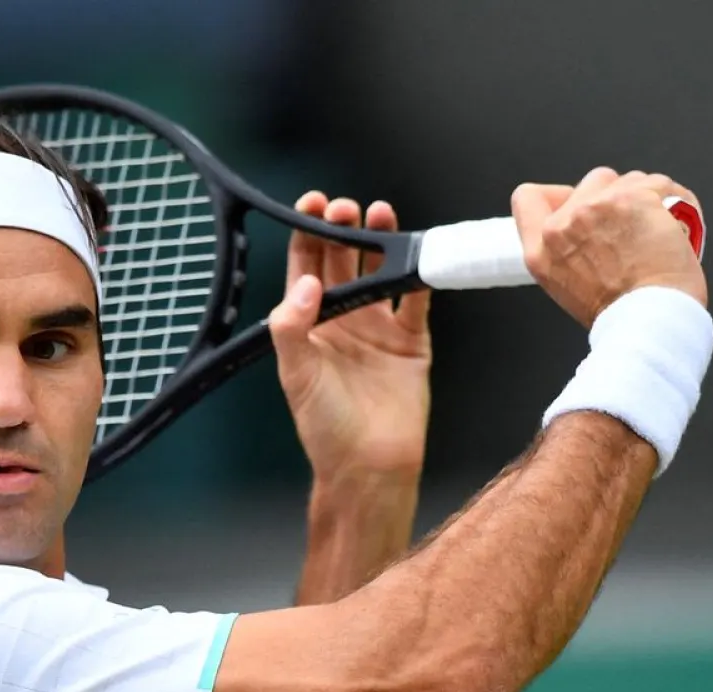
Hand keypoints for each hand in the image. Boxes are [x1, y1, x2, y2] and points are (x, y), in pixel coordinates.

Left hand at [269, 193, 432, 483]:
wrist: (371, 467)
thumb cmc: (326, 428)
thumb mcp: (297, 376)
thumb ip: (293, 329)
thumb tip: (305, 285)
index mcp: (308, 326)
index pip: (305, 267)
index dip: (308, 233)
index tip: (313, 204)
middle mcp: (342, 322)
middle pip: (343, 262)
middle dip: (344, 230)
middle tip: (349, 208)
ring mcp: (377, 329)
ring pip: (380, 273)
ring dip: (380, 243)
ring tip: (381, 216)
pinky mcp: (411, 342)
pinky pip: (417, 302)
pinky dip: (420, 277)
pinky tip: (420, 255)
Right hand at [512, 168, 707, 326]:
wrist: (648, 319)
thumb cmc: (620, 314)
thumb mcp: (568, 287)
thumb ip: (565, 251)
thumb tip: (589, 228)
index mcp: (540, 252)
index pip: (528, 198)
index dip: (556, 195)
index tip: (579, 205)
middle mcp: (562, 226)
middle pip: (591, 182)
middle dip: (615, 198)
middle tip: (632, 228)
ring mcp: (595, 207)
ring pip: (629, 179)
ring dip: (647, 200)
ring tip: (657, 233)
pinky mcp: (633, 197)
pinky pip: (660, 184)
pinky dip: (674, 202)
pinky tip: (675, 227)